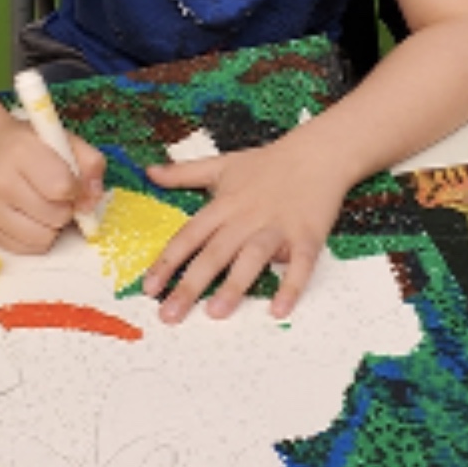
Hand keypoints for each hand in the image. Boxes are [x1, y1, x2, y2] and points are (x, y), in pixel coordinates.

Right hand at [0, 117, 105, 252]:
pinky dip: (37, 237)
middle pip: (56, 216)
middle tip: (57, 195)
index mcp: (21, 152)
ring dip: (53, 226)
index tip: (72, 182)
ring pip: (43, 238)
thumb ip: (91, 164)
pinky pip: (28, 249)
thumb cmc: (30, 146)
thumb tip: (93, 200)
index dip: (76, 189)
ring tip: (45, 206)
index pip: (62, 187)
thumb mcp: (65, 140)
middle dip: (66, 208)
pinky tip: (31, 217)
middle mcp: (0, 182)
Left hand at [142, 136, 348, 323]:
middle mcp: (247, 217)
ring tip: (216, 313)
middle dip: (190, 285)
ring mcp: (277, 227)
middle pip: (214, 253)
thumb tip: (150, 171)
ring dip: (234, 285)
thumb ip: (184, 173)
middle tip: (170, 314)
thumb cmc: (269, 162)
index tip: (149, 288)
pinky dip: (291, 286)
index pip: (189, 235)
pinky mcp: (307, 235)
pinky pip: (299, 264)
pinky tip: (279, 310)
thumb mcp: (222, 164)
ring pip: (252, 258)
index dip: (167, 261)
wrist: (318, 152)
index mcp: (224, 205)